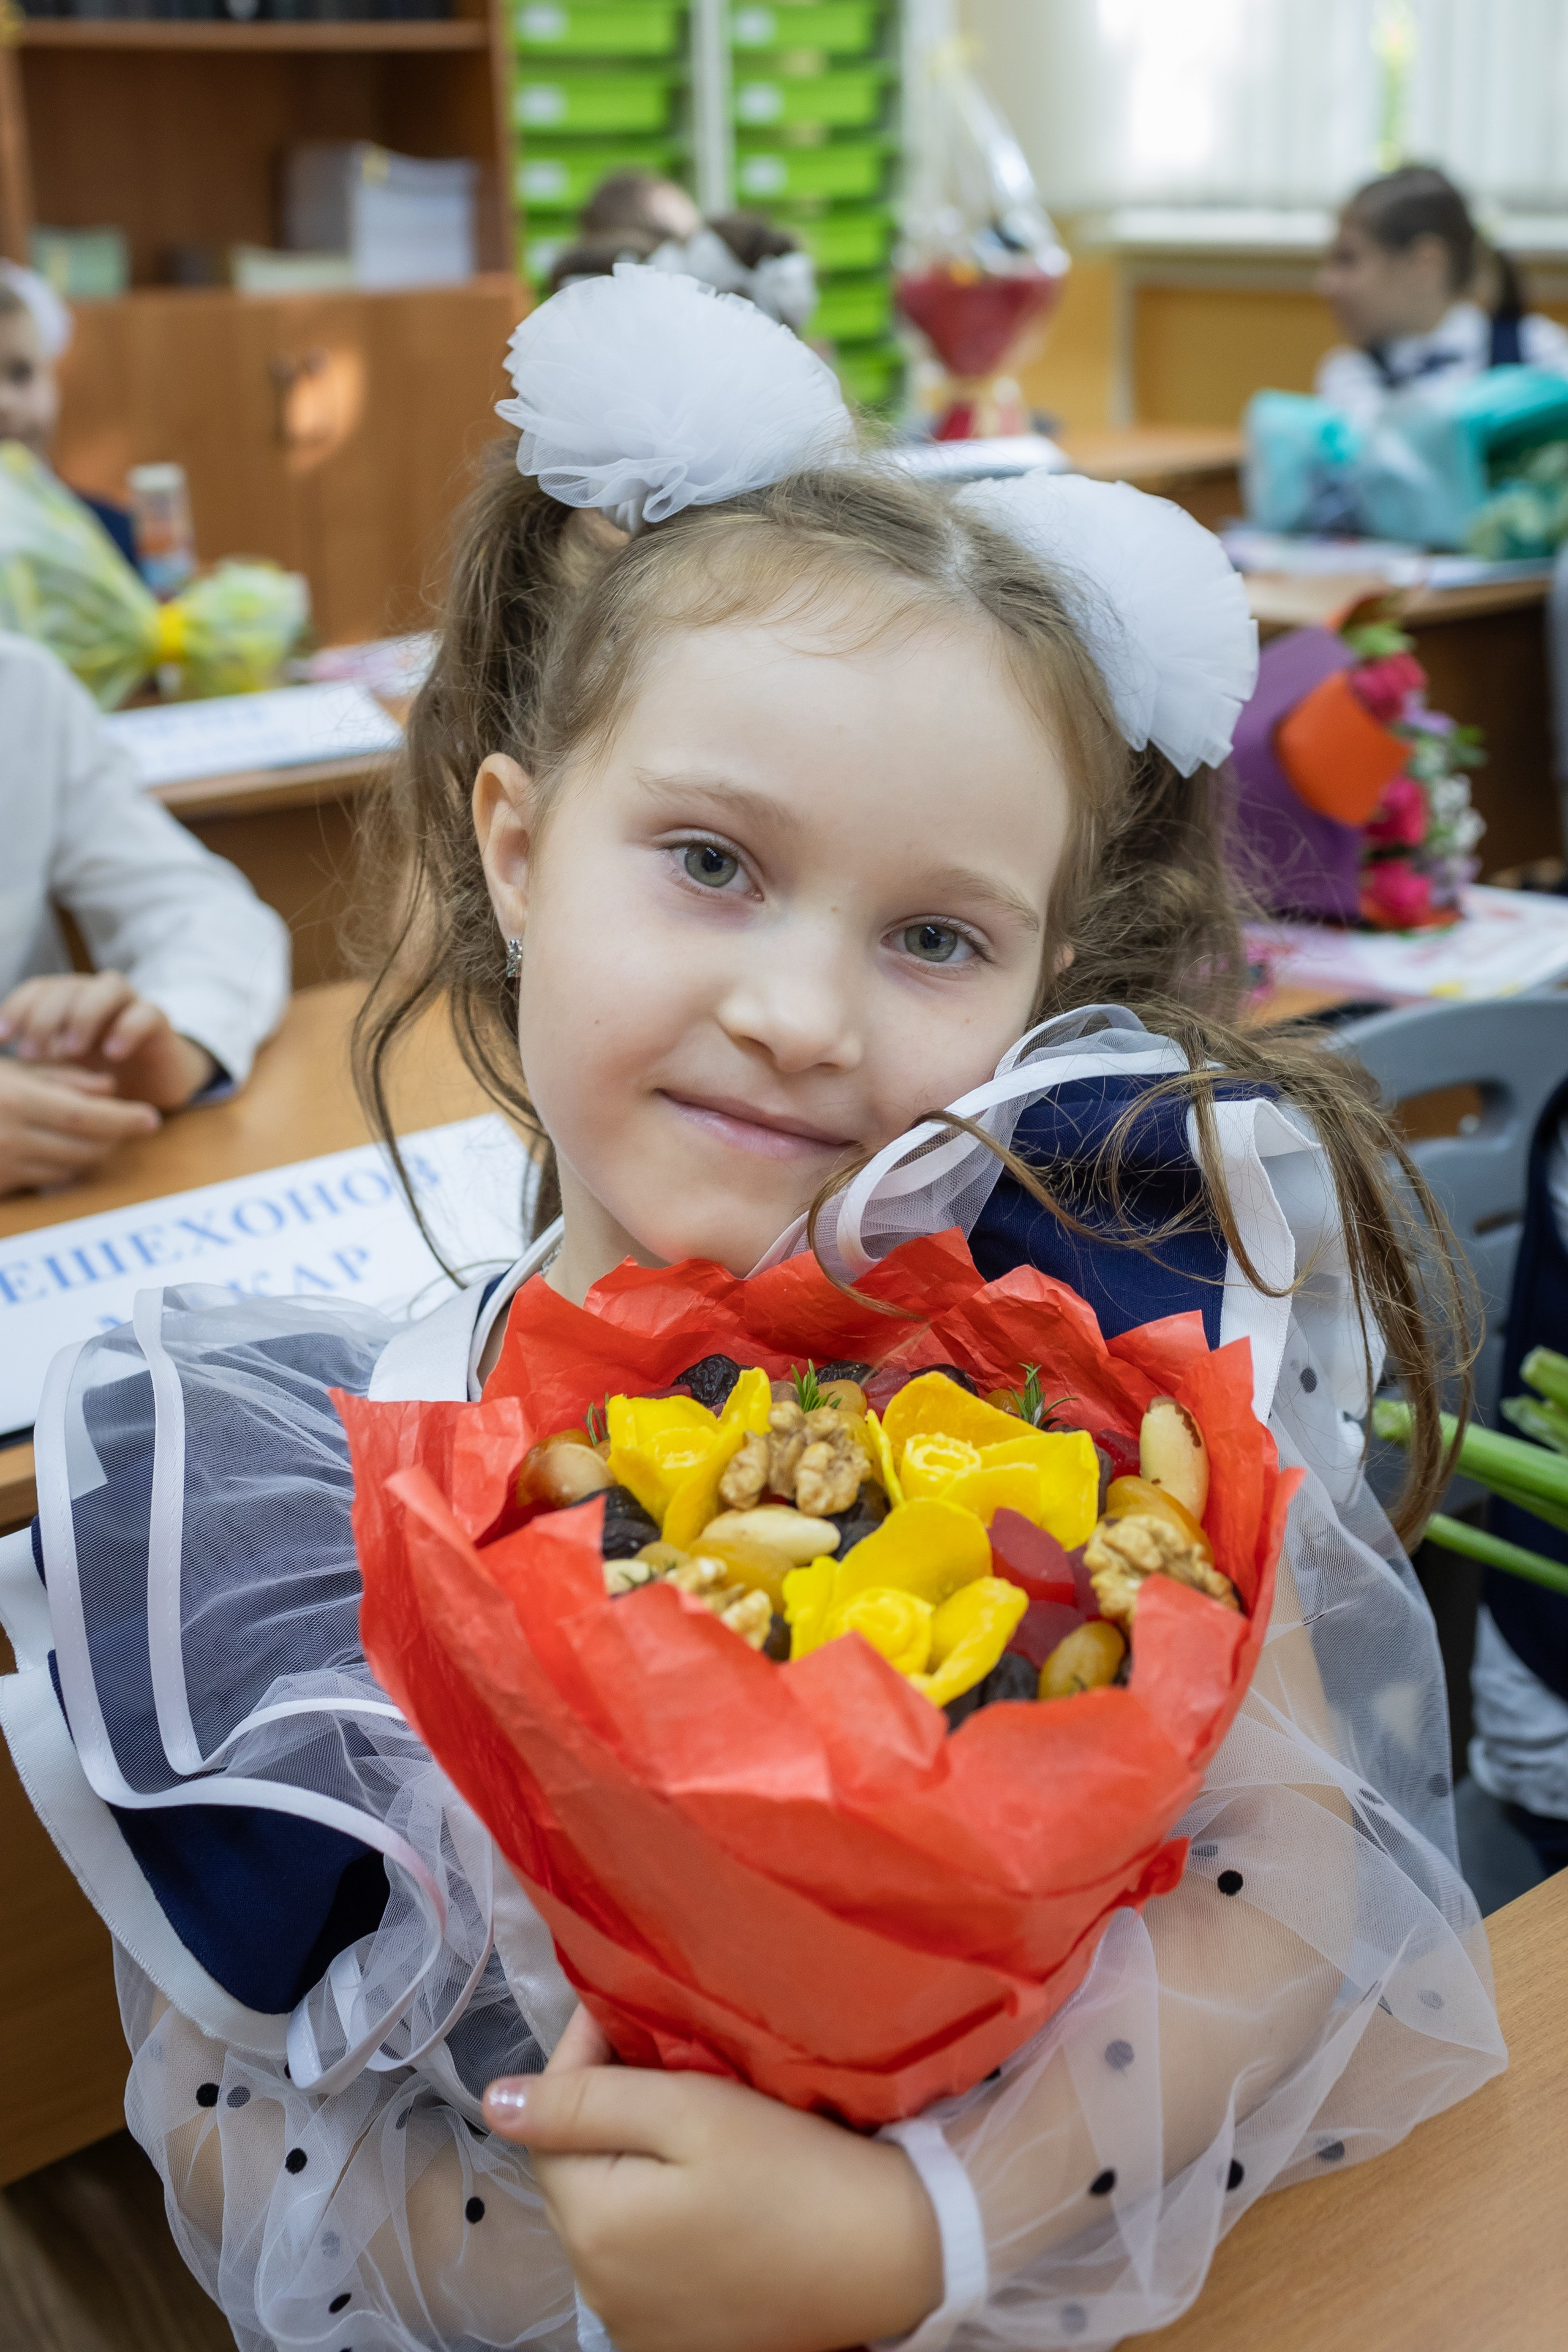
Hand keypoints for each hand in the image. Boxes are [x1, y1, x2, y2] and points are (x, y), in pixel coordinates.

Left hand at [0, 973, 216, 1108]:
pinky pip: (145, 1013)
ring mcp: (130, 1004)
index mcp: (68, 1001)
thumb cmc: (98, 1077)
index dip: (17, 1008)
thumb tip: (4, 1069)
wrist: (151, 1086)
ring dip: (84, 1016)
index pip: (38, 989)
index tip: (2, 1038)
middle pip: (67, 987)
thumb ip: (37, 1059)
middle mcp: (96, 994)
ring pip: (108, 987)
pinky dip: (127, 1029)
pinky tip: (113, 1054)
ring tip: (72, 1051)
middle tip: (32, 1054)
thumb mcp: (59, 1070)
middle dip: (44, 1019)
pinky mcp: (159, 1022)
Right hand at [0, 1060, 160, 1193]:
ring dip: (89, 1150)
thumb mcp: (12, 1068)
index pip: (86, 1116)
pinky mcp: (1, 1185)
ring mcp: (5, 1166)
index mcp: (17, 1099)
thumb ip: (61, 1075)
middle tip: (122, 1121)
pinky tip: (53, 1144)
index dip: (123, 1119)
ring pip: (72, 1167)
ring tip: (85, 1128)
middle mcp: (10, 1138)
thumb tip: (109, 1088)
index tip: (150, 1118)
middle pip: (87, 1148)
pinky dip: (62, 1164)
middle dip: (112, 1136)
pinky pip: (47, 1180)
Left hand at [483, 2007, 942, 2351]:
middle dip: (604, 2110)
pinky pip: (644, 2265)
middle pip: (577, 2174)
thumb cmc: (795, 2170)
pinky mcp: (681, 2341)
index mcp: (592, 2229)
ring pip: (610, 2219)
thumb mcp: (692, 2111)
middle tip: (660, 2053)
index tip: (626, 2008)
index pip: (550, 2122)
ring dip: (631, 2162)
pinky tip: (705, 2187)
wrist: (897, 2254)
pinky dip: (660, 2218)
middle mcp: (598, 2293)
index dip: (580, 2057)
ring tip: (684, 2113)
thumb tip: (492, 2100)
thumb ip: (586, 2102)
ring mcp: (639, 2328)